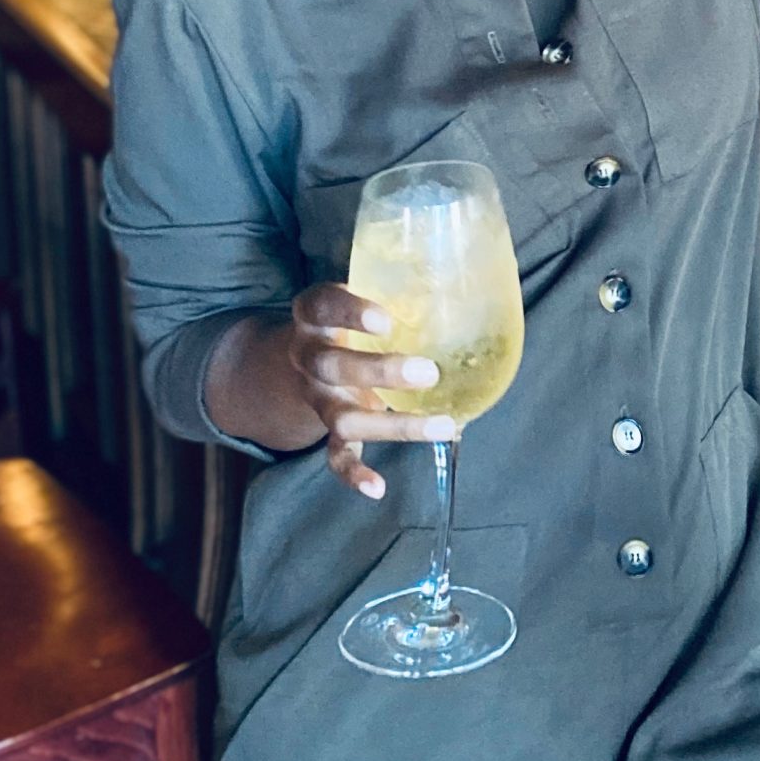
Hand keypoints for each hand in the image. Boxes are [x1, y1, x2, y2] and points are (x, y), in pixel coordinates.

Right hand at [285, 282, 457, 500]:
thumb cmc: (346, 321)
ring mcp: (317, 398)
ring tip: (444, 425)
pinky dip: (353, 473)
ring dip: (393, 425)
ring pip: (342, 418)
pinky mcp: (327, 429)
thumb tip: (462, 272)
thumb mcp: (356, 297)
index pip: (321, 306)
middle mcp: (308, 358)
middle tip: (429, 371)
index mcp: (312, 317)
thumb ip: (393, 287)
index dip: (349, 312)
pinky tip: (377, 488)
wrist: (297, 359)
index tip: (386, 318)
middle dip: (380, 372)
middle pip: (332, 367)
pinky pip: (334, 456)